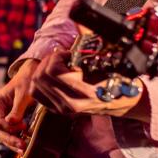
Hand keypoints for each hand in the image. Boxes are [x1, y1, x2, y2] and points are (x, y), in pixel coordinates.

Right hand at [0, 58, 38, 151]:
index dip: (11, 128)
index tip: (25, 126)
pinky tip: (22, 146)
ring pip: (1, 135)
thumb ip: (17, 109)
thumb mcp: (23, 94)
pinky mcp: (5, 122)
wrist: (28, 78)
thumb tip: (11, 123)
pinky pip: (7, 134)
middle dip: (10, 139)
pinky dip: (14, 140)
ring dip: (12, 143)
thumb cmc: (25, 83)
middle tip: (23, 146)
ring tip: (23, 149)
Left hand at [30, 47, 148, 119]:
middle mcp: (71, 104)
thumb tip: (63, 46)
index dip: (57, 56)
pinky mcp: (58, 111)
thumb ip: (83, 56)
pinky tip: (51, 76)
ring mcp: (63, 109)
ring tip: (56, 65)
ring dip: (42, 70)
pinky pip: (36, 93)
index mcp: (84, 92)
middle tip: (61, 57)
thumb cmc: (115, 80)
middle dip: (48, 61)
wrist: (122, 102)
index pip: (53, 71)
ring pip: (35, 85)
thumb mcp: (104, 65)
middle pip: (40, 76)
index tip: (69, 53)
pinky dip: (39, 82)